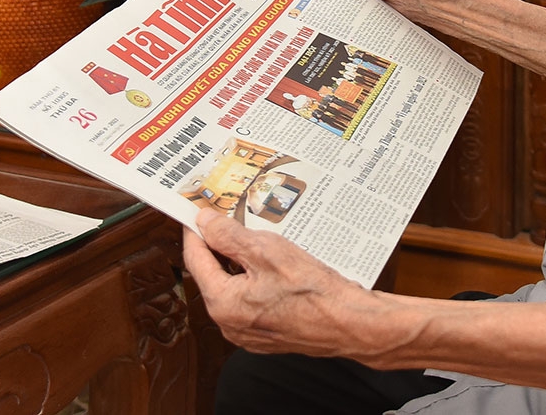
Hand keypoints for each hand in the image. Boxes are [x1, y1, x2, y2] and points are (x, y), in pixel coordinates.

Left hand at [183, 210, 382, 357]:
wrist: (350, 324)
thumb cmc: (313, 293)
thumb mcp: (267, 251)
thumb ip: (229, 236)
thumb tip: (205, 223)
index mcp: (223, 304)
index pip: (196, 259)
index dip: (195, 231)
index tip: (198, 212)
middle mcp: (230, 324)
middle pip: (213, 274)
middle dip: (219, 245)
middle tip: (229, 218)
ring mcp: (248, 332)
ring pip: (233, 287)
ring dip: (239, 262)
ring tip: (255, 237)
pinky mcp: (266, 333)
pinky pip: (250, 300)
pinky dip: (255, 279)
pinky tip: (272, 263)